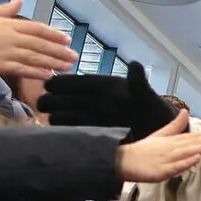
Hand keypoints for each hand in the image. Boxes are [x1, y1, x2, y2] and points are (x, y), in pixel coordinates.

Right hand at [0, 0, 77, 78]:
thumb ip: (7, 8)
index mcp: (9, 24)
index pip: (38, 28)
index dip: (54, 34)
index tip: (67, 39)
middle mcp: (11, 37)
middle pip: (41, 44)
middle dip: (60, 51)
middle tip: (75, 56)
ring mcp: (6, 51)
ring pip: (36, 57)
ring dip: (54, 62)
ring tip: (67, 67)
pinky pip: (22, 69)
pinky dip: (37, 72)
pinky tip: (49, 75)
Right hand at [38, 61, 177, 136]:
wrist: (160, 131)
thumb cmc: (153, 109)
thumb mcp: (146, 95)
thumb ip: (138, 82)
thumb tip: (136, 64)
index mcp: (106, 87)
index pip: (81, 83)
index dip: (66, 83)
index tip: (50, 84)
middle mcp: (96, 101)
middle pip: (69, 99)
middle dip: (54, 100)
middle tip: (40, 103)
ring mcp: (94, 117)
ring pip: (69, 114)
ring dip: (58, 116)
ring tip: (46, 119)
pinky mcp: (95, 133)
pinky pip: (76, 130)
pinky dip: (66, 132)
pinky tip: (56, 135)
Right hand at [116, 110, 200, 181]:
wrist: (122, 161)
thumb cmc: (143, 150)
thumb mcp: (160, 135)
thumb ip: (175, 125)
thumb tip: (185, 111)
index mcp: (173, 141)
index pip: (194, 136)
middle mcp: (172, 148)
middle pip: (194, 143)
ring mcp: (166, 159)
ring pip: (187, 152)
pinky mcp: (160, 171)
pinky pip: (175, 167)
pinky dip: (185, 163)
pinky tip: (196, 159)